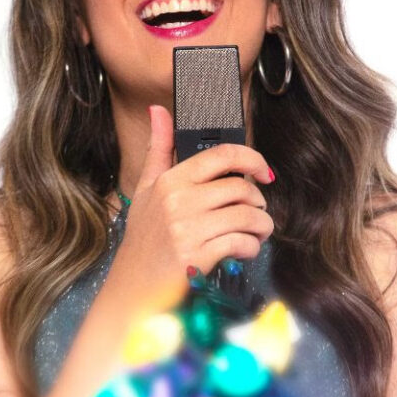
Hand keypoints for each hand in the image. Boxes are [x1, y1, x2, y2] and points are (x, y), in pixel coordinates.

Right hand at [108, 104, 274, 314]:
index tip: (264, 173)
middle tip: (257, 213)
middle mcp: (178, 200)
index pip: (222, 155)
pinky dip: (251, 248)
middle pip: (240, 188)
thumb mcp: (146, 189)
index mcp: (170, 180)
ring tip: (255, 234)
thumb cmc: (143, 238)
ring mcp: (187, 228)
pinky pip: (241, 243)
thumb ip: (159, 149)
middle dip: (258, 203)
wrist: (133, 286)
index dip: (252, 160)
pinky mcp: (197, 255)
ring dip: (260, 227)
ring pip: (247, 216)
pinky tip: (244, 251)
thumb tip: (158, 111)